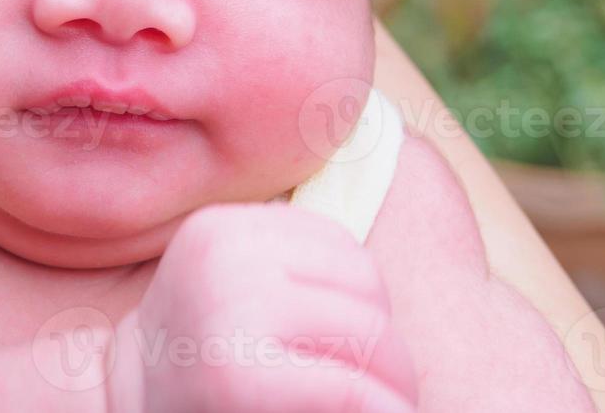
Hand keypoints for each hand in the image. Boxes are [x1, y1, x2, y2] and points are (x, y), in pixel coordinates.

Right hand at [110, 202, 418, 412]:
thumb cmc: (197, 369)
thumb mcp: (232, 291)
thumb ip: (288, 265)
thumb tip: (407, 211)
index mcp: (223, 229)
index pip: (340, 246)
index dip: (364, 302)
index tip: (356, 344)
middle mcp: (224, 256)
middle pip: (361, 283)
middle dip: (385, 342)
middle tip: (385, 384)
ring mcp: (229, 311)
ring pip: (367, 333)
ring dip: (392, 381)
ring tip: (387, 407)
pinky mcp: (236, 375)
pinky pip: (349, 389)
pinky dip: (380, 410)